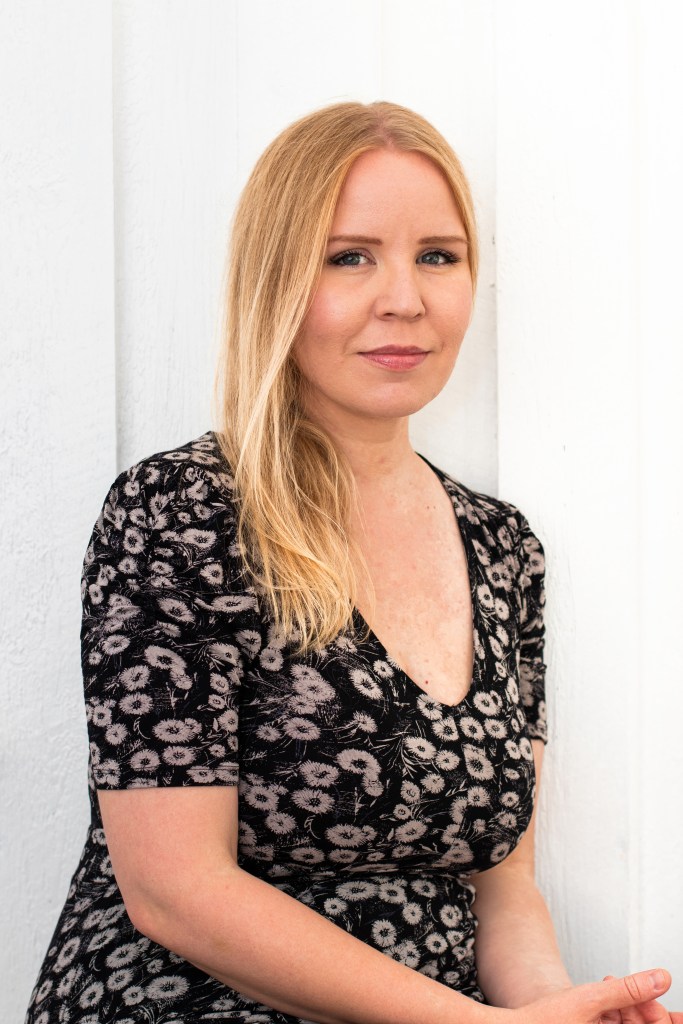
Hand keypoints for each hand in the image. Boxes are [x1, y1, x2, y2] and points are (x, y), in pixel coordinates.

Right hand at [512, 969, 682, 1023]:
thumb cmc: (542, 1023)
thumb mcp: (589, 1000)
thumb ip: (628, 990)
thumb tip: (661, 978)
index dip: (662, 1017)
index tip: (668, 1006)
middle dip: (640, 1008)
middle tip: (633, 988)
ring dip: (625, 1008)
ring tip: (610, 987)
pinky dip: (611, 1014)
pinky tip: (603, 998)